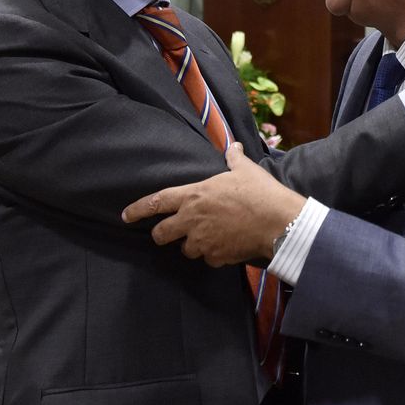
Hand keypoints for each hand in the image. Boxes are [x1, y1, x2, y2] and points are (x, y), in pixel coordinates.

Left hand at [121, 144, 304, 266]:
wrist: (277, 222)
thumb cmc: (260, 193)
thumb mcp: (245, 170)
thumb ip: (233, 158)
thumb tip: (233, 145)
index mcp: (193, 196)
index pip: (156, 202)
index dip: (138, 209)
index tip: (126, 215)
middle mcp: (191, 220)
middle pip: (161, 234)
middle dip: (162, 234)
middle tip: (170, 232)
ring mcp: (202, 241)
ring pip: (185, 249)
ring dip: (193, 245)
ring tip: (209, 237)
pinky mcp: (215, 257)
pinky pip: (208, 259)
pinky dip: (214, 254)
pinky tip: (227, 245)